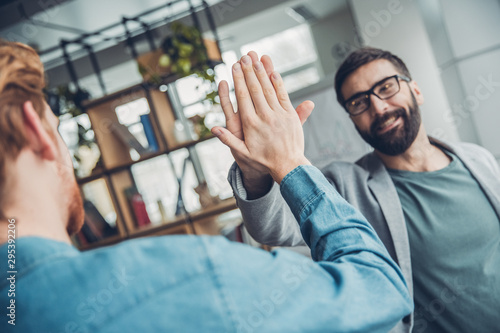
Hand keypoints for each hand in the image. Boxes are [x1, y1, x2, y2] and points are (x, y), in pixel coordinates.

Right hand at [213, 53, 312, 183]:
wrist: (288, 166)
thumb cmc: (263, 161)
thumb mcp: (243, 153)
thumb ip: (228, 140)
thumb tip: (213, 129)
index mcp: (252, 125)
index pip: (243, 97)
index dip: (239, 80)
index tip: (235, 67)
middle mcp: (265, 117)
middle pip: (256, 90)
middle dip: (249, 72)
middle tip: (244, 56)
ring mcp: (279, 115)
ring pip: (269, 90)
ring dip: (263, 73)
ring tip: (257, 59)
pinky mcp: (290, 116)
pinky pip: (283, 96)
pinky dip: (278, 83)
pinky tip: (274, 72)